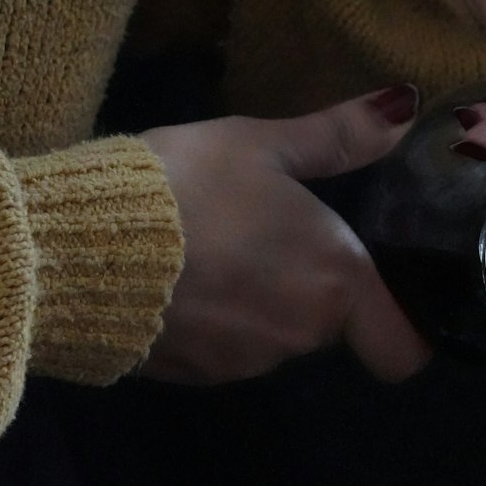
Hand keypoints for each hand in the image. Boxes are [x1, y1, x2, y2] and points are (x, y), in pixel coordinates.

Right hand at [140, 87, 430, 383]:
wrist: (80, 246)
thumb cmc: (187, 185)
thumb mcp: (260, 144)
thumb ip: (338, 137)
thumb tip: (404, 108)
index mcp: (335, 280)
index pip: (402, 350)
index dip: (400, 328)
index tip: (378, 298)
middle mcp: (303, 334)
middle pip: (328, 326)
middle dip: (306, 288)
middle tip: (263, 237)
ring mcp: (248, 363)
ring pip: (274, 337)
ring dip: (257, 304)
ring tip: (210, 253)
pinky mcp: (197, 377)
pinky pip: (224, 352)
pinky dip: (212, 325)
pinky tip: (178, 283)